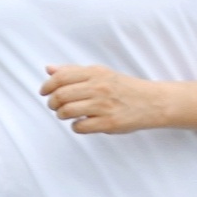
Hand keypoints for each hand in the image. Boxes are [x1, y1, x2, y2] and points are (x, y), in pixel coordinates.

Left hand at [39, 63, 176, 136]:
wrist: (153, 102)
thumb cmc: (124, 88)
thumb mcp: (101, 73)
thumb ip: (74, 71)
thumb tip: (49, 69)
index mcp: (96, 73)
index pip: (60, 77)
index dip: (47, 86)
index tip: (44, 92)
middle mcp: (99, 87)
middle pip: (60, 96)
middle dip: (52, 103)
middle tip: (55, 106)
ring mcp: (104, 106)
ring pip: (67, 112)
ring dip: (62, 115)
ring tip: (68, 114)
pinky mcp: (108, 122)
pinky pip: (79, 127)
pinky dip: (76, 126)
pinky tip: (83, 122)